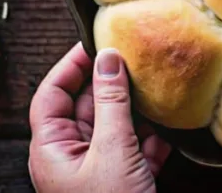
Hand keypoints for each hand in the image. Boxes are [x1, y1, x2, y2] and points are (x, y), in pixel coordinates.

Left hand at [29, 43, 171, 192]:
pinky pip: (135, 148)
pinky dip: (152, 137)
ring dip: (137, 111)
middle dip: (112, 84)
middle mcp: (70, 156)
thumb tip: (109, 58)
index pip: (52, 94)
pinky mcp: (122, 181)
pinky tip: (169, 124)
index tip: (97, 43)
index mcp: (52, 149)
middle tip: (136, 60)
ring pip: (114, 126)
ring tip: (157, 89)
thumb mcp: (113, 150)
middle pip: (86, 106)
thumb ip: (112, 103)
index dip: (72, 66)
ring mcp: (97, 169)